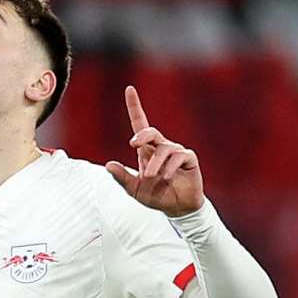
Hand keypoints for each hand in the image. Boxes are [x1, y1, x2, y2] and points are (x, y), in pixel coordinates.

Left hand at [104, 85, 203, 216]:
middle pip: (151, 131)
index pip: (140, 124)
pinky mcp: (188, 158)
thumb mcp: (135, 189)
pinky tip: (166, 177)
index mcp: (147, 150)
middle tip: (133, 145)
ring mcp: (176, 151)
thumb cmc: (157, 196)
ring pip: (163, 148)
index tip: (129, 89)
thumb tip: (108, 165)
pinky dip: (170, 167)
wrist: (177, 208)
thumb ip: (123, 178)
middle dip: (142, 135)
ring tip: (153, 177)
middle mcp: (161, 147)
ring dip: (156, 163)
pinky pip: (178, 156)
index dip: (134, 106)